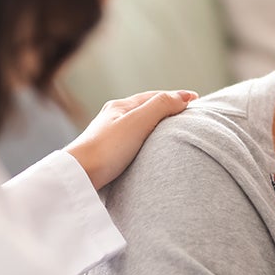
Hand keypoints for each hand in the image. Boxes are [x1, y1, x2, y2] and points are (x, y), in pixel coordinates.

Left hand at [64, 89, 196, 189]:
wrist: (78, 177)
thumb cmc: (106, 149)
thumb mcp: (138, 122)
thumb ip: (161, 107)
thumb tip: (183, 98)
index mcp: (119, 107)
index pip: (153, 97)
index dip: (175, 97)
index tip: (196, 100)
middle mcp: (112, 119)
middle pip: (144, 109)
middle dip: (165, 109)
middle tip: (186, 113)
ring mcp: (107, 137)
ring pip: (137, 126)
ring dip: (155, 125)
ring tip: (171, 131)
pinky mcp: (105, 156)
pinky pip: (131, 142)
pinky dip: (146, 140)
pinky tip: (148, 151)